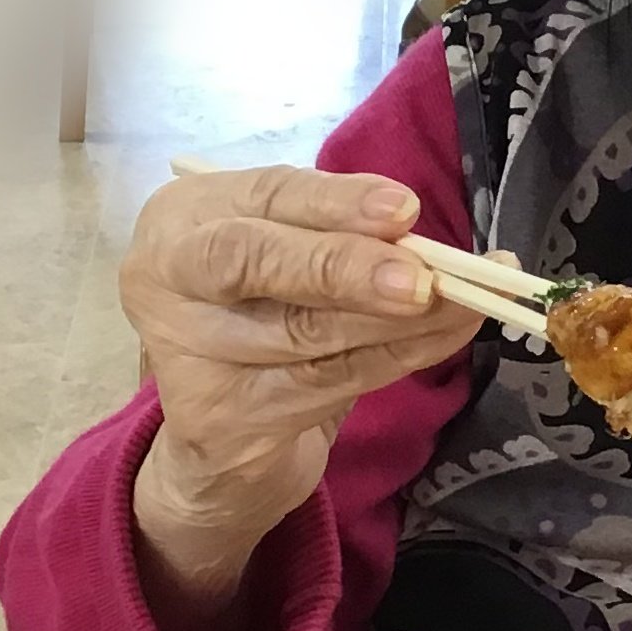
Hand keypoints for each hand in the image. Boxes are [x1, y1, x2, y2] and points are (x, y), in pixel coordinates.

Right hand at [122, 164, 483, 590]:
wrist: (221, 434)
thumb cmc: (266, 315)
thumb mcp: (293, 254)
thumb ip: (341, 234)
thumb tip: (420, 228)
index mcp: (184, 216)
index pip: (262, 196)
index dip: (336, 201)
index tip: (405, 210)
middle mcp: (164, 277)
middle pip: (251, 261)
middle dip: (344, 267)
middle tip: (421, 279)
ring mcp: (186, 354)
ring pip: (305, 334)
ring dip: (399, 320)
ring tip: (467, 303)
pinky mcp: (219, 420)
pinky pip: (326, 386)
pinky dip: (398, 358)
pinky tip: (445, 338)